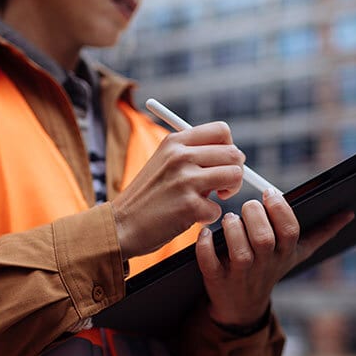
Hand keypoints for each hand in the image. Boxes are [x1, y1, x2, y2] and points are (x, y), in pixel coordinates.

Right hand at [112, 122, 244, 259]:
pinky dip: (208, 217)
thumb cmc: (147, 197)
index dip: (229, 148)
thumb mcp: (164, 163)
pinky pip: (218, 209)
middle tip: (222, 187)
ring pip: (235, 176)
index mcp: (175, 141)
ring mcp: (185, 180)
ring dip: (229, 192)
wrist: (120, 225)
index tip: (222, 164)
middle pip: (234, 153)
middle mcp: (181, 156)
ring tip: (210, 200)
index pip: (222, 131)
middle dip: (235, 172)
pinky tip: (191, 217)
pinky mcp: (189, 205)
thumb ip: (193, 155)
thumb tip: (233, 156)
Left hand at [196, 188, 354, 326]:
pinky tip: (204, 234)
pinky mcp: (217, 281)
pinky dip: (205, 247)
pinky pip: (209, 264)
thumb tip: (348, 213)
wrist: (242, 307)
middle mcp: (265, 265)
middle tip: (247, 206)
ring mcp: (241, 275)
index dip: (280, 210)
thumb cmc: (270, 269)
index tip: (270, 193)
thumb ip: (321, 233)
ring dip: (232, 230)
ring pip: (240, 252)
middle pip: (264, 239)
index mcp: (285, 254)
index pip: (290, 231)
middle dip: (254, 216)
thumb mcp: (297, 253)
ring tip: (228, 219)